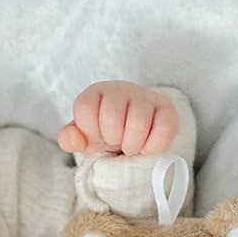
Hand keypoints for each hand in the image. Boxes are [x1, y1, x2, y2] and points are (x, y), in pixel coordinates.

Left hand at [57, 81, 178, 156]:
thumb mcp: (84, 136)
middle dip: (112, 139)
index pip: (85, 108)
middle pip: (112, 117)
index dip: (91, 131)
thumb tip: (74, 139)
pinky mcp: (166, 108)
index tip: (98, 136)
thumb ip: (70, 138)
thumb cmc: (105, 132)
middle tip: (117, 141)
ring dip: (132, 145)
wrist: (133, 131)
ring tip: (131, 146)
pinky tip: (146, 147)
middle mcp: (120, 89)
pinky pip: (164, 129)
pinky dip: (153, 147)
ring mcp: (145, 96)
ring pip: (138, 122)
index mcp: (95, 92)